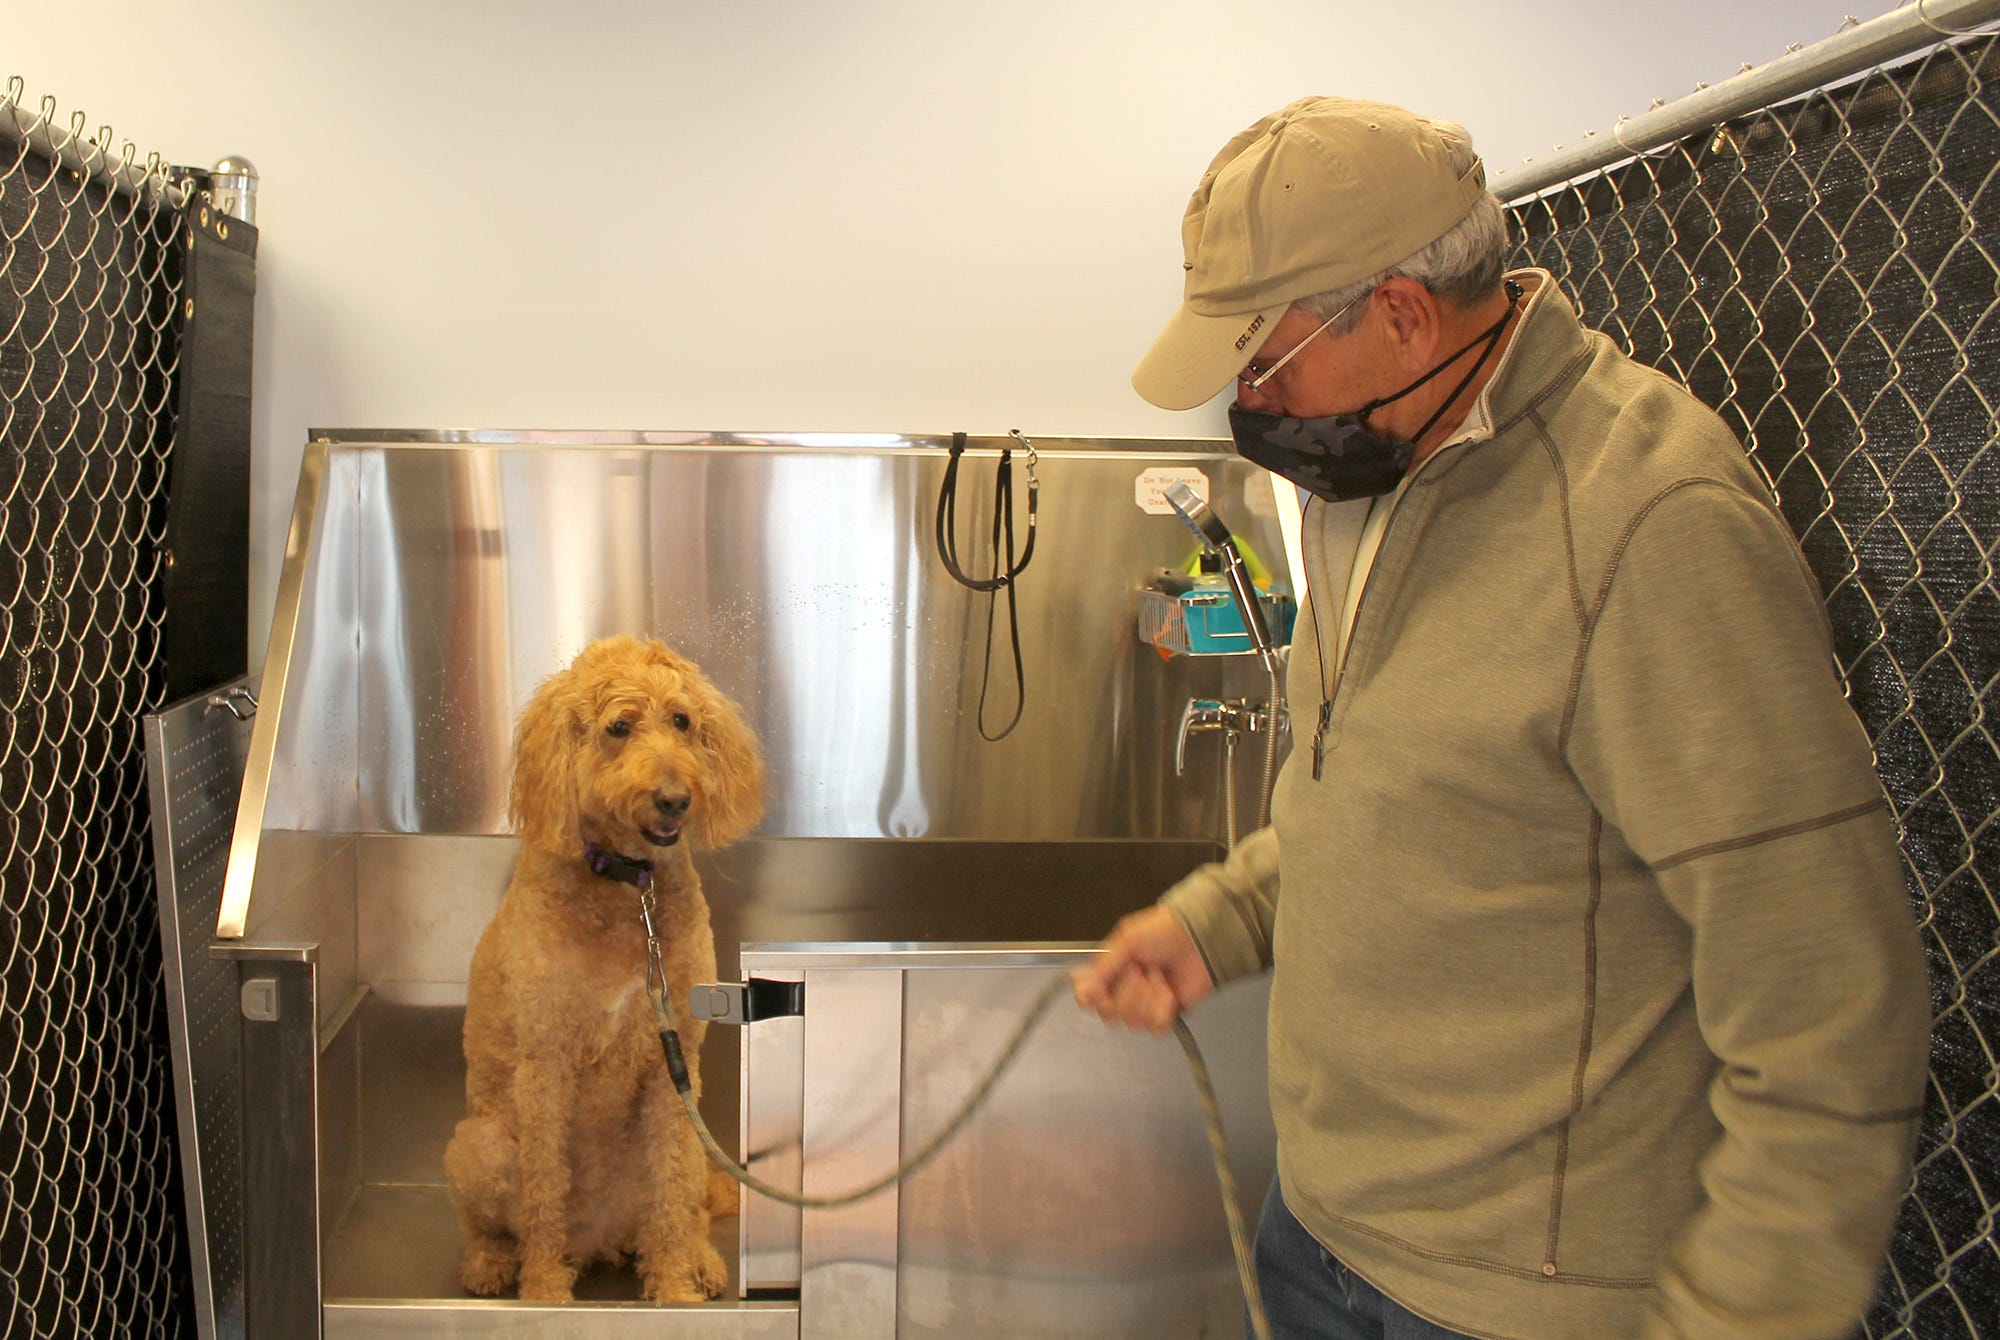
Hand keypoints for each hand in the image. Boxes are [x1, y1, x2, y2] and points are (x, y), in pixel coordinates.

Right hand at [1071, 905, 1213, 1034]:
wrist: (1196, 939)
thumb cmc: (1162, 932)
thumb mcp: (1126, 941)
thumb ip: (1103, 967)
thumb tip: (1081, 990)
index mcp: (1109, 972)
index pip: (1087, 999)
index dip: (1093, 999)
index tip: (1103, 990)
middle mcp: (1123, 991)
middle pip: (1109, 1014)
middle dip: (1127, 993)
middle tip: (1139, 971)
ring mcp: (1144, 1006)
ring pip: (1132, 1021)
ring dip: (1147, 998)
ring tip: (1158, 977)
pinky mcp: (1164, 1016)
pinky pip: (1154, 1027)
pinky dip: (1162, 1009)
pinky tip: (1168, 991)